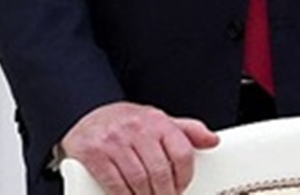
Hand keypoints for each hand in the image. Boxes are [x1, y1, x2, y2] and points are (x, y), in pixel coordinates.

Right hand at [61, 101, 220, 193]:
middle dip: (165, 194)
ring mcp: (114, 141)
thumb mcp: (157, 120)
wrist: (86, 113)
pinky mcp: (94, 154)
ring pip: (139, 181)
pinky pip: (115, 184)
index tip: (181, 188)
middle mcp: (136, 128)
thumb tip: (213, 140)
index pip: (182, 152)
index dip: (185, 177)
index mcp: (156, 120)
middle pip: (160, 172)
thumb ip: (185, 131)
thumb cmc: (125, 121)